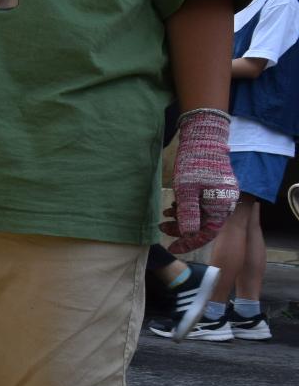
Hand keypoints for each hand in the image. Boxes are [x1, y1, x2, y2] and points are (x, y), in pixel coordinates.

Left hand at [164, 108, 238, 251]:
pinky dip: (186, 207)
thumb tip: (188, 234)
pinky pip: (201, 204)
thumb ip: (188, 213)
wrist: (203, 138)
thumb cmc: (195, 163)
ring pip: (200, 214)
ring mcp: (220, 195)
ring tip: (164, 216)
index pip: (207, 233)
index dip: (189, 242)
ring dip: (182, 217)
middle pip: (203, 225)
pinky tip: (172, 206)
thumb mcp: (186, 190)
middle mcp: (225, 203)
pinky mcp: (214, 188)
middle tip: (161, 228)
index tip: (172, 248)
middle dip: (181, 228)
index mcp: (221, 206)